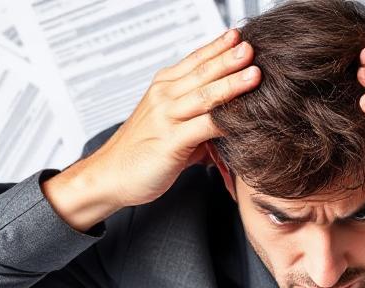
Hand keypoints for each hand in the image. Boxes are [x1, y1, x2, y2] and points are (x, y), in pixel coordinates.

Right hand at [44, 29, 260, 230]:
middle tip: (251, 47)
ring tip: (254, 73)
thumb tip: (228, 121)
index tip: (238, 36)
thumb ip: (198, 119)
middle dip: (229, 58)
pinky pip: (204, 127)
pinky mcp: (171, 142)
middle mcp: (164, 97)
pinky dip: (226, 121)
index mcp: (163, 88)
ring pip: (205, 96)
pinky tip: (244, 117)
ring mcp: (166, 118)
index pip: (194, 61)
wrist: (110, 176)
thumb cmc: (141, 152)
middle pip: (202, 73)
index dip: (217, 47)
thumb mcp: (170, 126)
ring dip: (232, 84)